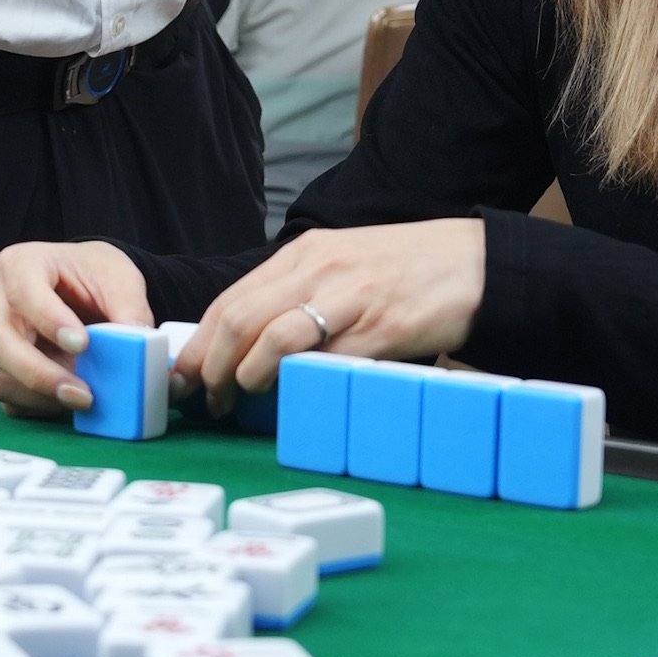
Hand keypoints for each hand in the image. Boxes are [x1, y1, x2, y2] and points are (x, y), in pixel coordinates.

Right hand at [0, 240, 150, 416]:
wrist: (86, 289)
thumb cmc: (95, 277)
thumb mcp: (120, 279)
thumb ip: (128, 309)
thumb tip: (138, 345)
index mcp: (21, 264)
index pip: (23, 291)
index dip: (48, 319)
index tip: (82, 344)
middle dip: (38, 373)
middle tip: (82, 393)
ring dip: (41, 397)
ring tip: (84, 400)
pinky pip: (9, 398)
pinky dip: (40, 407)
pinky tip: (70, 402)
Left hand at [175, 221, 485, 418]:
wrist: (473, 263)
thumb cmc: (404, 270)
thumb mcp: (341, 265)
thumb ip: (297, 293)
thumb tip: (246, 342)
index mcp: (305, 254)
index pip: (231, 298)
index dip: (200, 343)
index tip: (184, 375)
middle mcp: (320, 269)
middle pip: (240, 319)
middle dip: (212, 366)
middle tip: (208, 399)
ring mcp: (350, 298)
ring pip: (273, 338)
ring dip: (247, 378)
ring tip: (241, 402)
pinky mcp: (381, 329)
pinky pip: (326, 361)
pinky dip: (299, 383)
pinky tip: (291, 399)